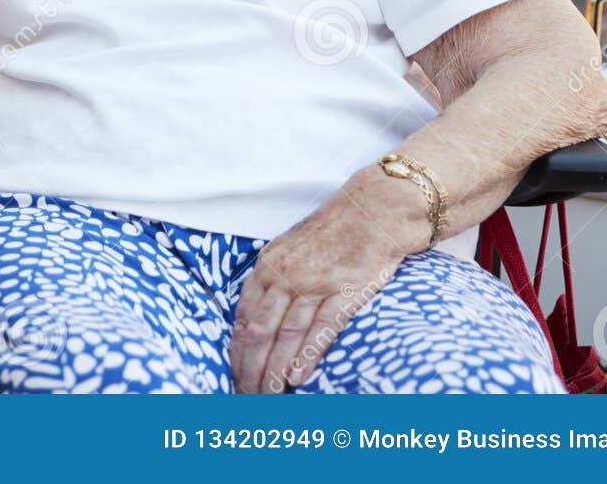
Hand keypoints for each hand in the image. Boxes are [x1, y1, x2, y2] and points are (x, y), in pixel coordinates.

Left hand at [229, 168, 427, 391]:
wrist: (373, 210)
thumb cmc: (331, 232)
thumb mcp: (287, 249)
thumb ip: (270, 281)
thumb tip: (252, 319)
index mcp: (266, 267)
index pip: (242, 317)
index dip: (236, 351)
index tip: (233, 375)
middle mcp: (285, 276)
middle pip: (259, 331)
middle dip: (249, 368)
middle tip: (245, 396)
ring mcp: (314, 283)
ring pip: (286, 334)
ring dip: (274, 370)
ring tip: (267, 396)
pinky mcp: (345, 290)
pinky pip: (322, 328)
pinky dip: (307, 354)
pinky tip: (297, 377)